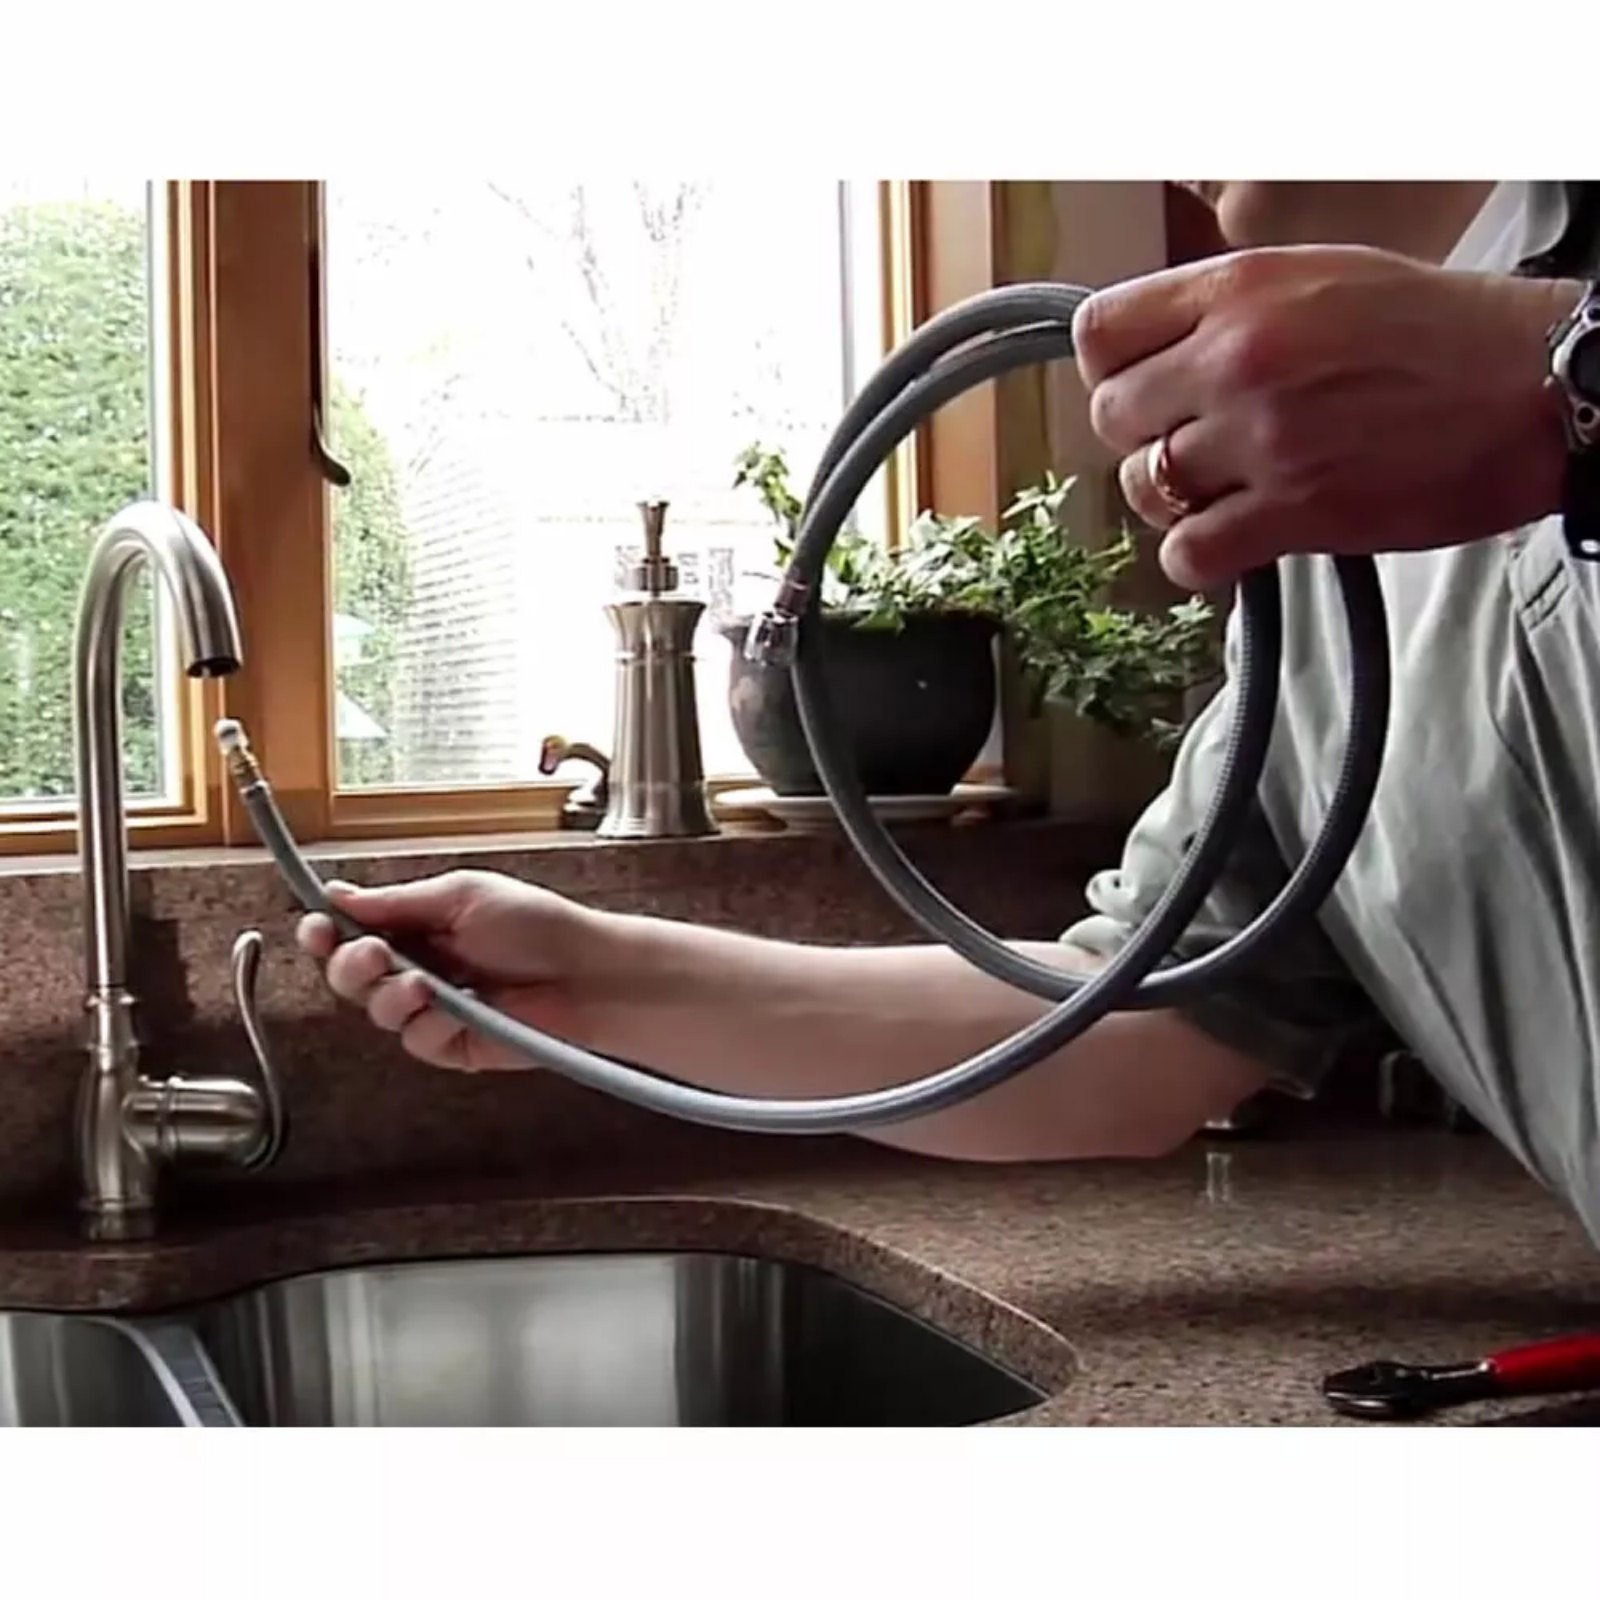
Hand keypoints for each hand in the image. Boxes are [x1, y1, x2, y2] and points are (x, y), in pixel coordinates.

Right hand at [296, 870, 621, 1071]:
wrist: (584, 972)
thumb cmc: (536, 924)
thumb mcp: (462, 895)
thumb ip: (396, 902)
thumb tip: (337, 894)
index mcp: (417, 927)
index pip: (352, 932)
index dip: (326, 933)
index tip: (315, 927)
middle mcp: (418, 968)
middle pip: (349, 977)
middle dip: (351, 966)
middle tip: (374, 955)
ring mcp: (434, 1009)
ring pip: (377, 1013)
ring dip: (392, 997)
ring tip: (426, 984)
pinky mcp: (453, 1045)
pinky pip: (416, 1041)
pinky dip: (431, 1025)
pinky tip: (460, 1011)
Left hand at [1072, 245, 1580, 588]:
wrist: (1533, 386)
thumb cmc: (1435, 330)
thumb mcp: (1318, 277)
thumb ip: (1226, 311)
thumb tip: (1150, 354)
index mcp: (1239, 286)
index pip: (1100, 331)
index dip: (1113, 367)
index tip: (1146, 385)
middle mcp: (1237, 356)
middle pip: (1110, 416)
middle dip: (1145, 435)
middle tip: (1198, 442)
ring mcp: (1262, 437)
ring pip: (1143, 486)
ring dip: (1172, 499)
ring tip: (1225, 489)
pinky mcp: (1293, 511)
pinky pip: (1187, 554)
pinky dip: (1199, 557)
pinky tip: (1235, 539)